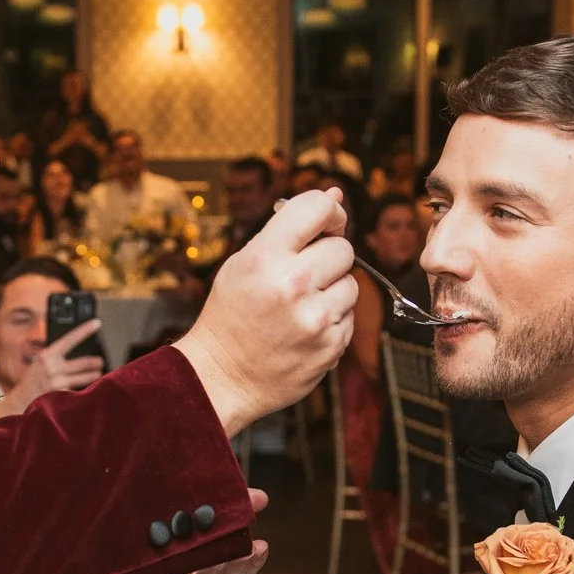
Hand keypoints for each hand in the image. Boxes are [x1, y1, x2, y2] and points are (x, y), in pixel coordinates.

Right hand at [0, 319, 105, 419]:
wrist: (22, 400)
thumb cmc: (35, 379)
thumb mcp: (41, 361)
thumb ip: (56, 354)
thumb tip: (77, 346)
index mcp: (47, 355)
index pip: (69, 339)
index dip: (85, 330)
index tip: (96, 323)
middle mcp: (52, 367)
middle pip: (84, 362)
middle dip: (96, 362)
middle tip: (100, 362)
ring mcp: (57, 382)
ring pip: (86, 377)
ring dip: (94, 375)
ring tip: (97, 374)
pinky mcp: (61, 396)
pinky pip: (79, 390)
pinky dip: (84, 390)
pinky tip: (83, 391)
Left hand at [109, 491, 272, 573]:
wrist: (87, 538)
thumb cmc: (138, 518)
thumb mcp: (176, 503)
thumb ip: (211, 500)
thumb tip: (261, 496)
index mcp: (195, 564)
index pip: (231, 568)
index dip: (249, 561)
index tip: (262, 546)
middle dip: (234, 567)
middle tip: (247, 549)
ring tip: (219, 557)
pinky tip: (179, 566)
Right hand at [177, 191, 356, 435]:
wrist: (221, 377)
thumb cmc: (232, 315)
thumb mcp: (244, 263)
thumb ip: (288, 230)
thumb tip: (335, 196)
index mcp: (265, 257)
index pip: (318, 208)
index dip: (330, 211)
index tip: (327, 223)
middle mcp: (292, 285)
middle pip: (343, 248)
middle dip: (328, 257)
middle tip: (304, 275)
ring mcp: (315, 318)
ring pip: (351, 285)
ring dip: (332, 292)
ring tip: (300, 308)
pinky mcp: (331, 346)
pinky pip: (350, 318)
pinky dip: (333, 321)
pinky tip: (304, 331)